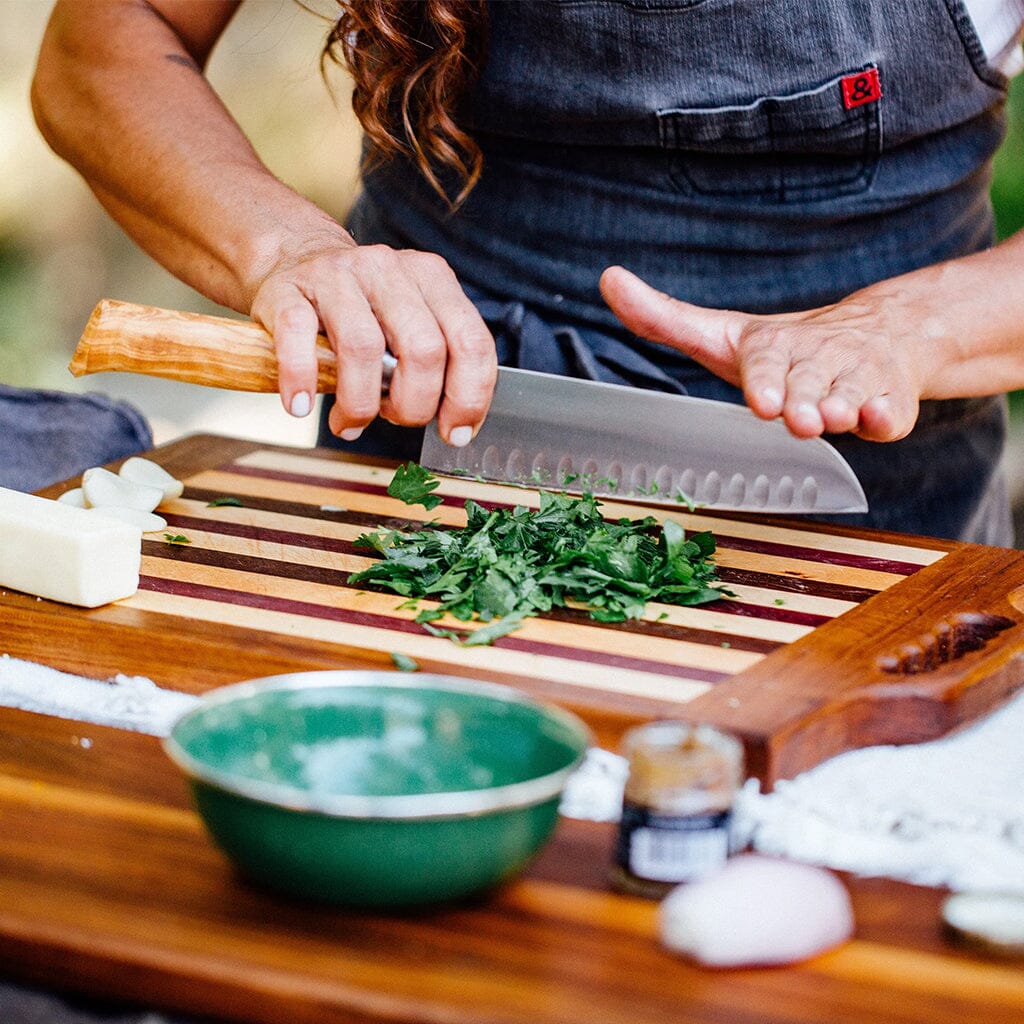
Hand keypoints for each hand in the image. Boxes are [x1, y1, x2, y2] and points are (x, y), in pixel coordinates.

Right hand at [250, 234, 497, 445]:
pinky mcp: (287, 289)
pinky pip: (298, 337)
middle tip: (395, 419)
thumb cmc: (362, 309)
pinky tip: (301, 406)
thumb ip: (438, 364)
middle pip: (422, 349)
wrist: (296, 259)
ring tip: (349, 422)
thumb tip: (454, 427)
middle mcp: (389, 270)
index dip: (468, 398)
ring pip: (363, 347)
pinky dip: (301, 380)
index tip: (453, 432)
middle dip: (414, 405)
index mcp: (431, 278)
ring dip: (360, 403)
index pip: (471, 341)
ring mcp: (337, 276)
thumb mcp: (410, 321)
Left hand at [600, 265, 927, 440]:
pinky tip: (880, 418)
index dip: (764, 380)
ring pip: (850, 393)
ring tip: (833, 417)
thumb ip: (665, 319)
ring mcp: (855, 379)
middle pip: (809, 381)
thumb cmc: (784, 350)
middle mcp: (816, 359)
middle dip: (803, 399)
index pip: (766, 363)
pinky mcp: (889, 398)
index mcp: (774, 346)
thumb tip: (606, 279)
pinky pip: (893, 410)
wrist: (877, 336)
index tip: (761, 399)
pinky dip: (889, 414)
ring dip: (842, 406)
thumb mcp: (721, 335)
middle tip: (799, 418)